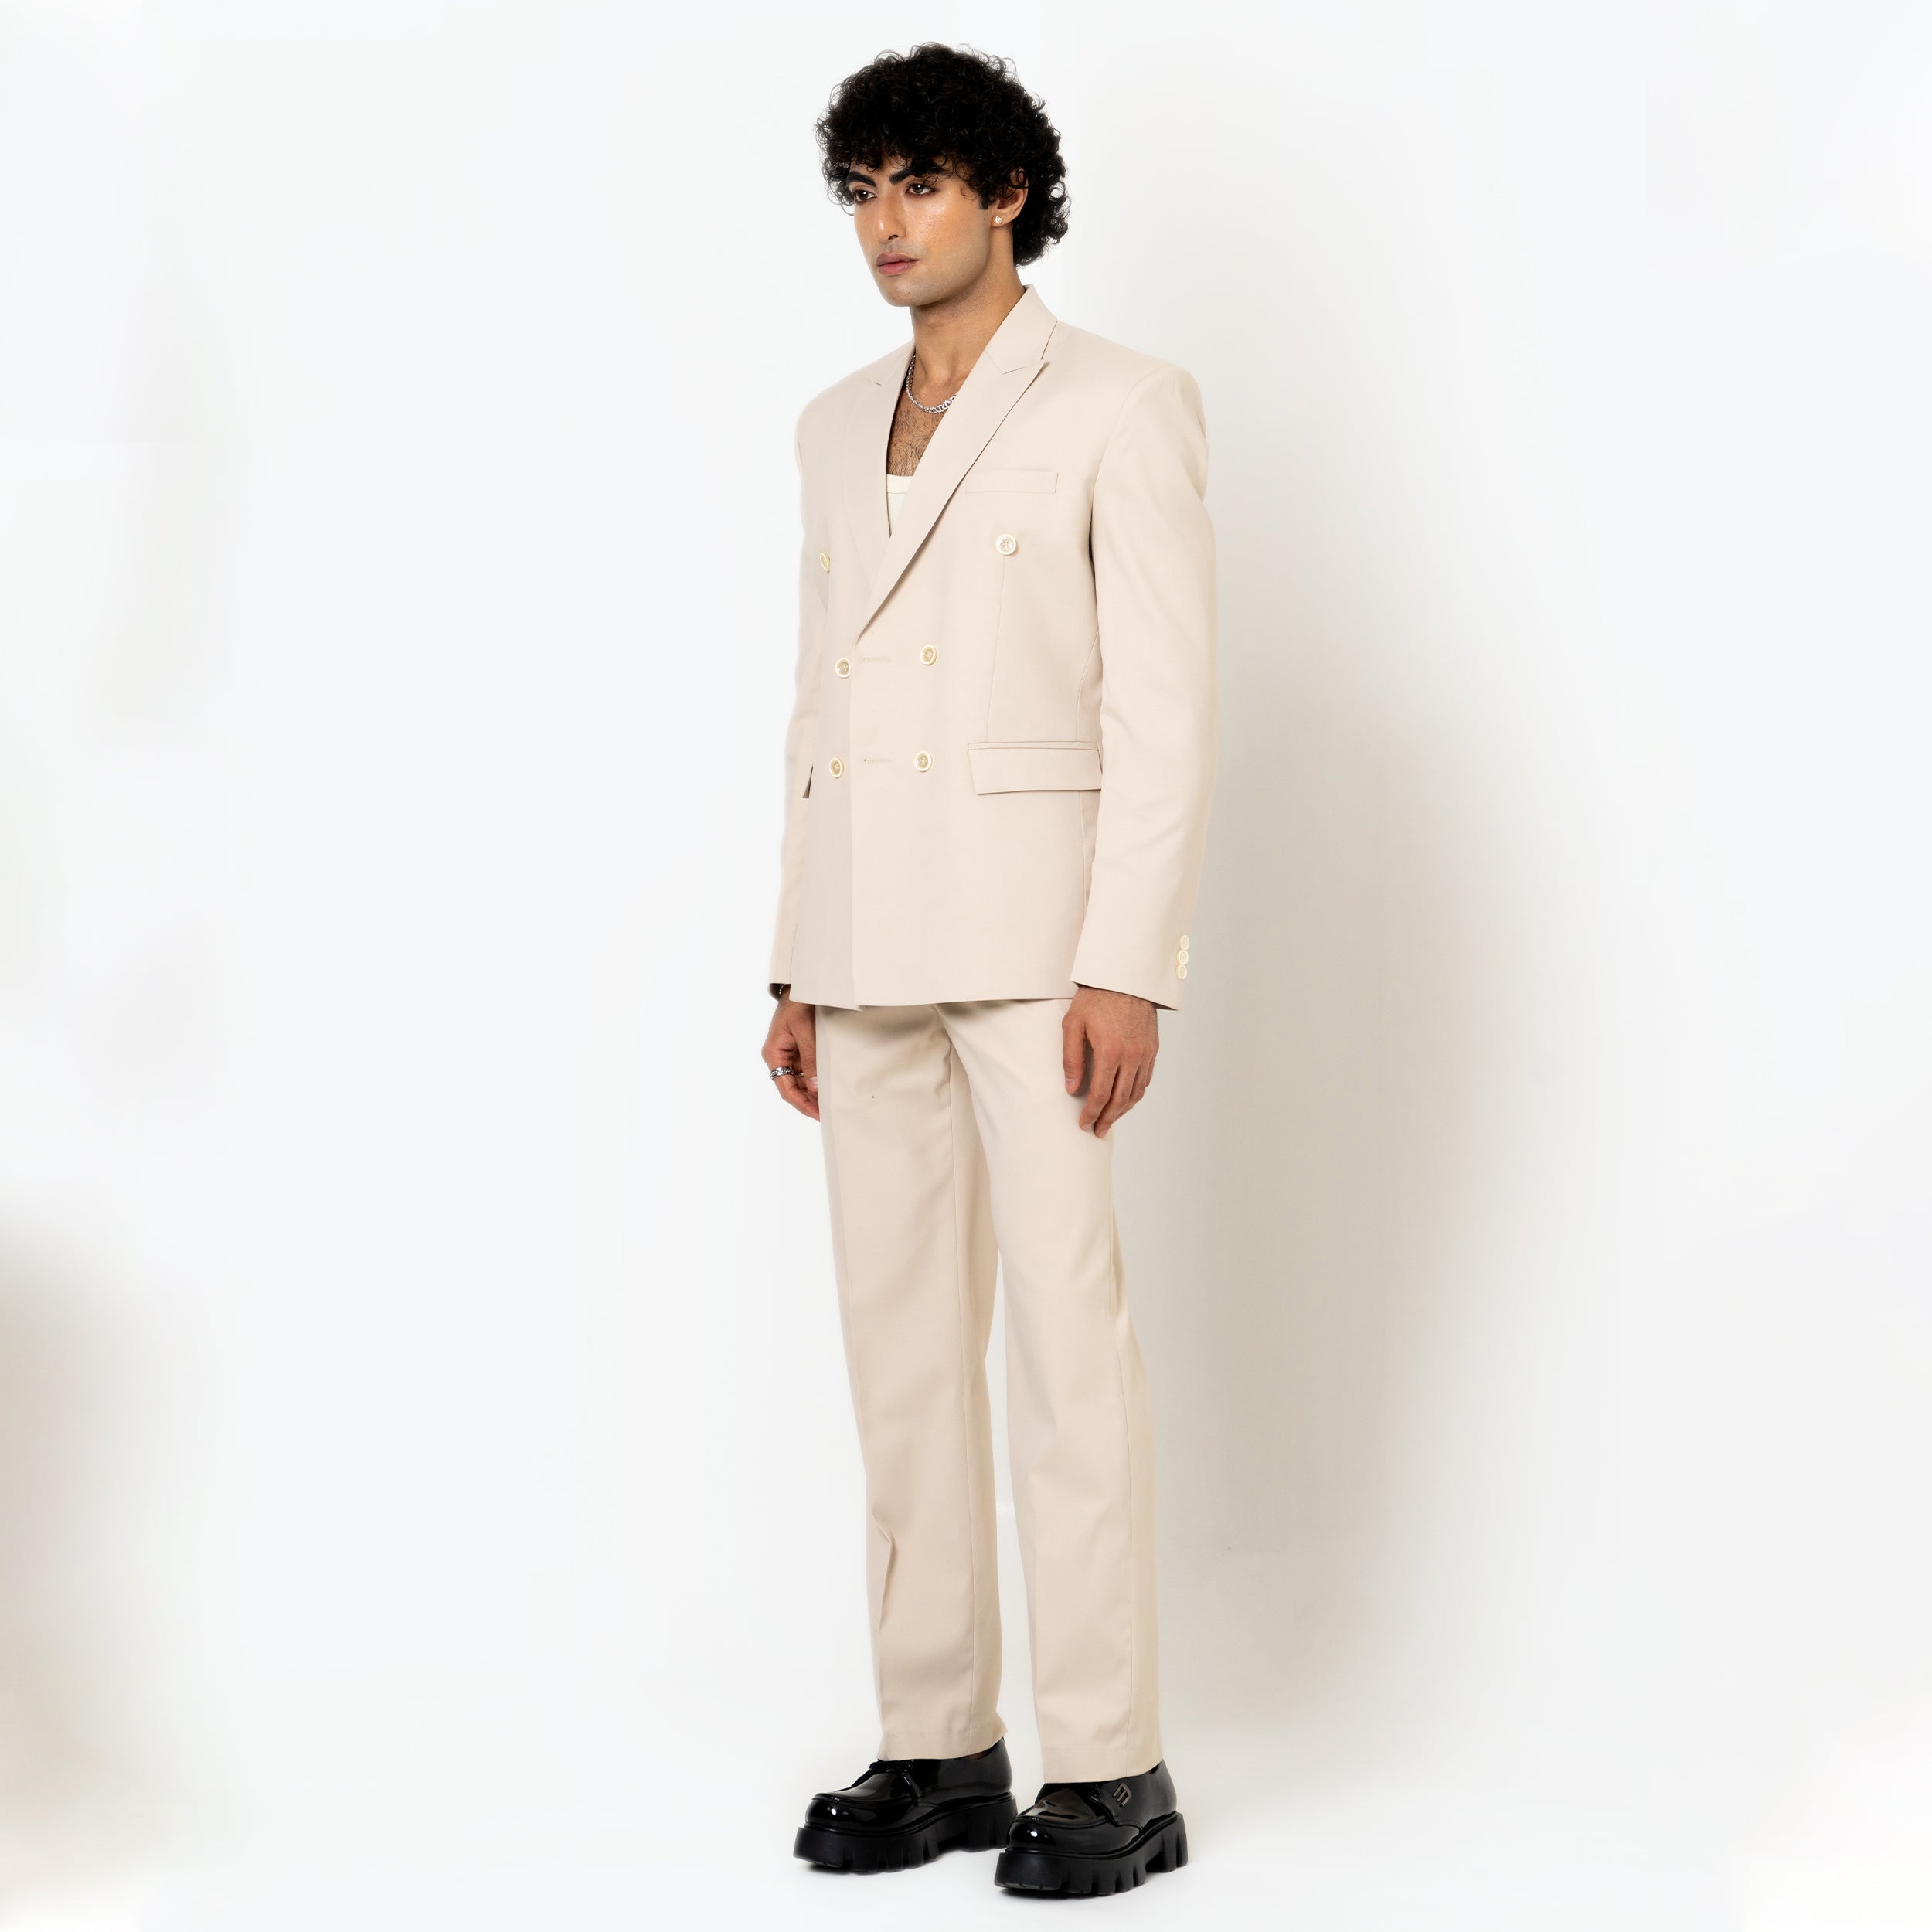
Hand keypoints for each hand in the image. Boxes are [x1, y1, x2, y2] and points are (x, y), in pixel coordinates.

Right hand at [764, 997, 818, 1120]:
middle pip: (791, 1087)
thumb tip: (813, 1086)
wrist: (802, 986)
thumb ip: (810, 1059)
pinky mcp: (798, 1050)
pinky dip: (815, 1080)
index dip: (801, 1103)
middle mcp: (778, 1057)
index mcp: (774, 1053)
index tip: (817, 1113)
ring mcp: (788, 1054)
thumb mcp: (805, 1031)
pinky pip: (805, 1070)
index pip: (785, 1087)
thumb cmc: (799, 1004)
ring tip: (828, 1104)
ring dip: (812, 1093)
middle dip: (808, 1101)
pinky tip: (826, 1087)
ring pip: (799, 1081)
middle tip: (826, 1113)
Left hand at [1062, 985, 1158, 1136]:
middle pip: (1120, 1099)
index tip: (1084, 1124)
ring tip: (1110, 1120)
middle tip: (1097, 1130)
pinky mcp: (1152, 1048)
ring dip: (1123, 1111)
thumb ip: (1071, 1058)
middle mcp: (1131, 1056)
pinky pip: (1146, 1079)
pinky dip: (1136, 1094)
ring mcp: (1145, 1053)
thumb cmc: (1095, 998)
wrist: (1124, 977)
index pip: (1101, 1094)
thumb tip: (1072, 1088)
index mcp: (1110, 1051)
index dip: (1092, 1113)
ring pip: (1136, 1092)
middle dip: (1108, 1119)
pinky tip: (1126, 1099)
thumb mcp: (1073, 1024)